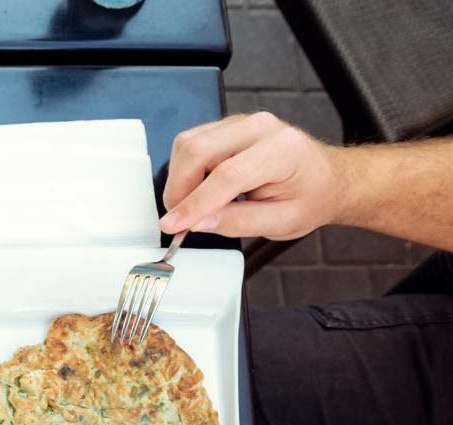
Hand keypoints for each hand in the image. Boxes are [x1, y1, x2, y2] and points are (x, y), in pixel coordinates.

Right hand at [160, 112, 345, 240]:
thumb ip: (239, 222)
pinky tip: (197, 189)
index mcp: (282, 150)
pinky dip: (184, 170)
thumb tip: (198, 223)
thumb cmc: (310, 197)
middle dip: (179, 189)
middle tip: (179, 219)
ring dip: (179, 179)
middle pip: (198, 150)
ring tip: (191, 206)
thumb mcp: (283, 222)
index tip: (173, 226)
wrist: (326, 178)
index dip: (195, 203)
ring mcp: (241, 123)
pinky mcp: (226, 126)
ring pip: (188, 144)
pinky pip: (191, 142)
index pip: (227, 175)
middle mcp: (260, 127)